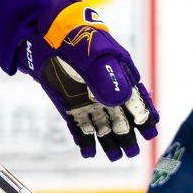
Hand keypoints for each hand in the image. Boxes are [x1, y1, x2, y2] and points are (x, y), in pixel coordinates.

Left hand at [19, 0, 158, 158]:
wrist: (41, 35)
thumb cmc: (73, 38)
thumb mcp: (92, 54)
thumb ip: (105, 76)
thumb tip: (120, 100)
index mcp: (118, 73)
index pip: (136, 97)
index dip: (144, 114)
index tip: (151, 131)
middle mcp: (105, 89)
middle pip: (121, 116)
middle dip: (128, 134)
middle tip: (133, 153)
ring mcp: (86, 98)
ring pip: (102, 124)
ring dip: (109, 141)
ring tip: (115, 157)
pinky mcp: (68, 105)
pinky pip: (78, 126)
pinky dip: (84, 139)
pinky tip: (89, 153)